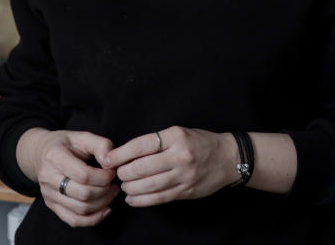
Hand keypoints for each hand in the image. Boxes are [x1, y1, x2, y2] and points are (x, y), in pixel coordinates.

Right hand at [17, 128, 119, 226]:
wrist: (41, 152)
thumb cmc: (65, 144)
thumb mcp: (83, 136)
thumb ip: (101, 145)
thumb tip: (110, 162)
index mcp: (54, 157)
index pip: (84, 175)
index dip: (104, 176)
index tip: (112, 171)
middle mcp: (48, 177)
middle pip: (83, 194)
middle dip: (105, 191)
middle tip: (114, 183)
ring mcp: (48, 194)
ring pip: (81, 209)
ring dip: (102, 204)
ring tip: (111, 192)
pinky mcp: (51, 205)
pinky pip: (74, 220)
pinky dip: (93, 219)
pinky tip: (105, 208)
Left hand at [104, 126, 239, 206]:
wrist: (227, 158)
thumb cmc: (199, 142)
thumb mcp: (178, 133)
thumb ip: (155, 142)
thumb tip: (125, 154)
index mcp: (174, 137)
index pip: (140, 145)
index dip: (120, 154)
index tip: (107, 160)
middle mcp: (179, 156)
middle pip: (141, 167)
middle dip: (123, 173)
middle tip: (116, 174)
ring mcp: (183, 175)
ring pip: (148, 185)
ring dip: (130, 187)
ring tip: (124, 186)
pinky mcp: (186, 191)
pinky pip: (159, 198)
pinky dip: (142, 200)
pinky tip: (132, 199)